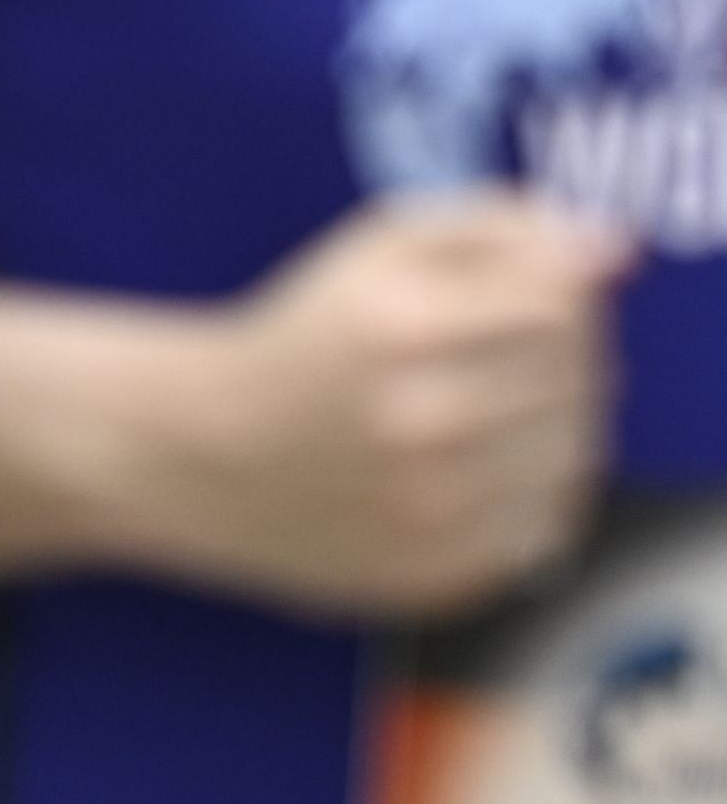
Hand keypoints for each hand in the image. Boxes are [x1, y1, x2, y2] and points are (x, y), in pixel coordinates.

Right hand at [139, 194, 629, 619]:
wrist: (191, 455)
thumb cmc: (298, 341)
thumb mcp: (376, 247)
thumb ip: (501, 226)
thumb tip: (612, 249)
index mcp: (405, 331)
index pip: (565, 301)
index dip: (552, 293)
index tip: (511, 299)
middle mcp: (422, 425)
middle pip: (581, 376)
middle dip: (549, 358)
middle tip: (484, 357)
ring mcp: (431, 511)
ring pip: (576, 456)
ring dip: (546, 428)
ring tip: (477, 414)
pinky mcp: (434, 577)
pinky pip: (546, 528)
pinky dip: (523, 496)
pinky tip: (467, 473)